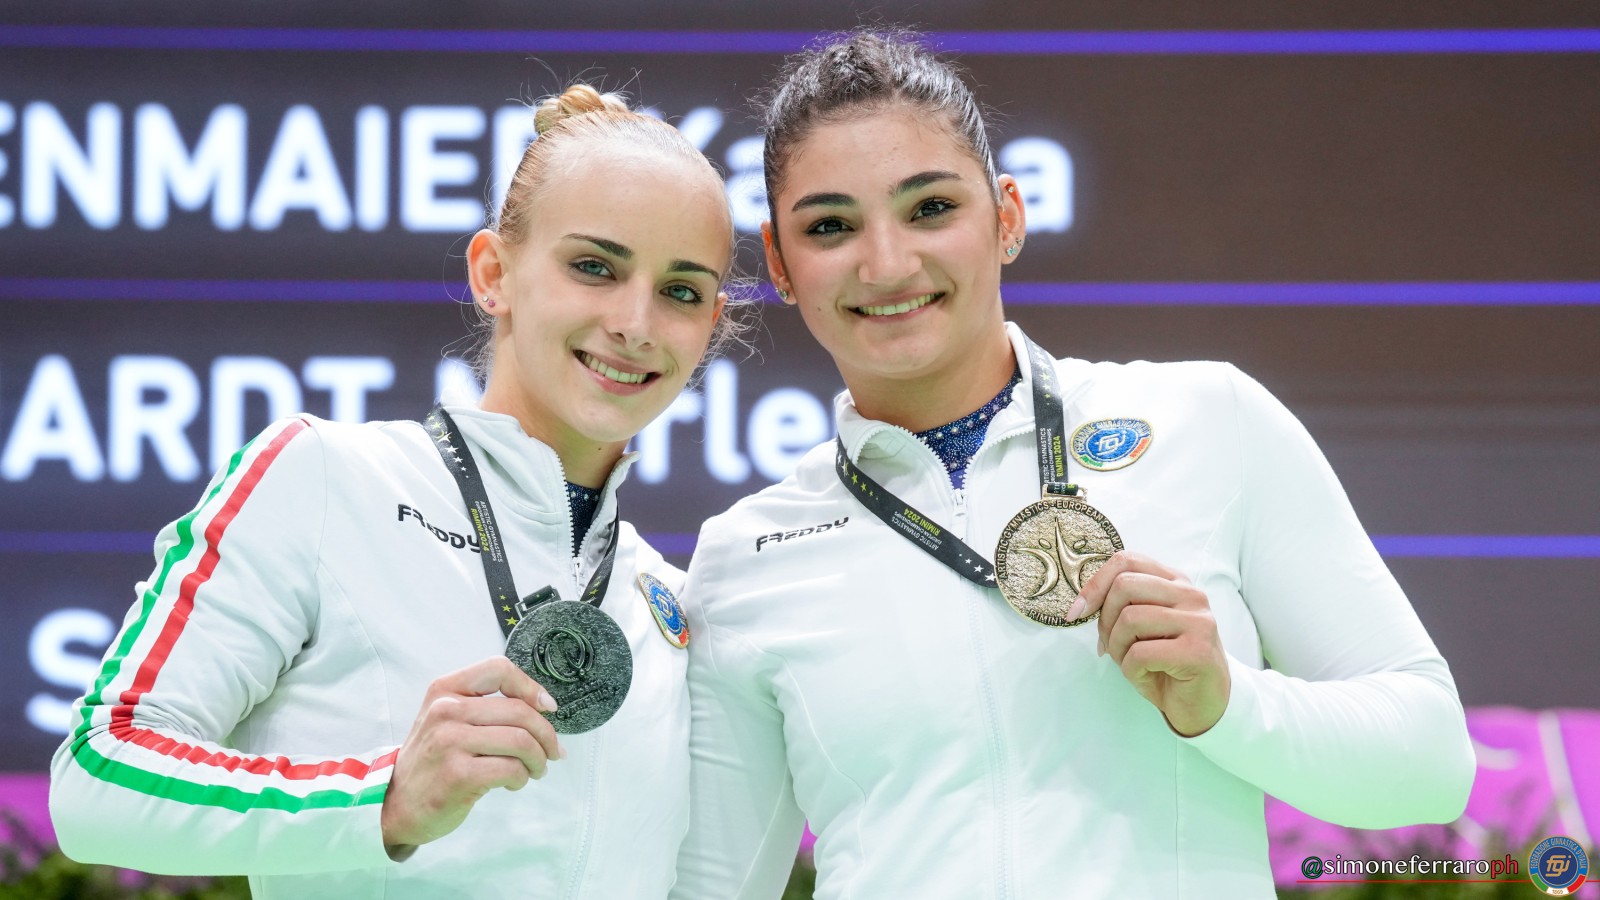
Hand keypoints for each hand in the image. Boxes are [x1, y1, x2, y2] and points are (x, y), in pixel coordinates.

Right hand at [380, 656, 563, 853]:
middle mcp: (446, 710)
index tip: (547, 707)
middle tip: (552, 752)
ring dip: (539, 759)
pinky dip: (522, 777)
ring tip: (536, 769)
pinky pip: (511, 769)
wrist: (396, 804)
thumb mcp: (446, 719)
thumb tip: (542, 706)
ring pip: (520, 741)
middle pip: (519, 711)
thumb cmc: (432, 761)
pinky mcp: (458, 774)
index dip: (531, 686)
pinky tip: (515, 782)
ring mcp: (450, 742)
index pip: (499, 669)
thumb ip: (483, 706)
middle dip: (547, 734)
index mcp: (445, 690)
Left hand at [1069, 551, 1230, 736]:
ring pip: (1130, 619)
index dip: (1095, 584)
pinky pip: (1140, 653)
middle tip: (1110, 646)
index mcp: (1175, 582)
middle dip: (1105, 620)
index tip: (1078, 611)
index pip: (1127, 561)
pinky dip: (1130, 669)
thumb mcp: (1142, 628)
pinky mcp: (1198, 652)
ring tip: (1130, 662)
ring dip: (1117, 648)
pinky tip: (1145, 675)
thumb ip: (1121, 606)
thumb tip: (1082, 604)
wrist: (1204, 704)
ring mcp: (1198, 622)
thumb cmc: (1166, 665)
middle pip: (1124, 586)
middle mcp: (1191, 595)